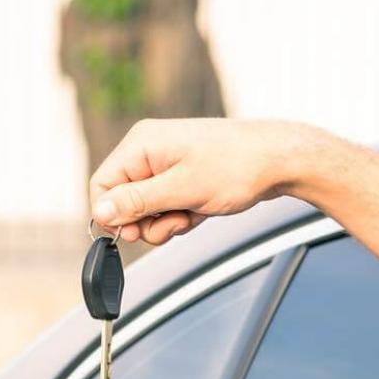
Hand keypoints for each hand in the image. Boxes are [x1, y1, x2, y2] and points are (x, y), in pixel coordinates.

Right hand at [88, 118, 322, 245]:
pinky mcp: (182, 175)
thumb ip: (137, 202)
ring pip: (146, 207)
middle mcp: (149, 150)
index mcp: (141, 144)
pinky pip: (166, 204)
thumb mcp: (181, 190)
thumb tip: (100, 212)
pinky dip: (180, 214)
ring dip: (166, 220)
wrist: (279, 160)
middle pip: (123, 200)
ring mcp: (166, 163)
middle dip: (146, 220)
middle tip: (175, 222)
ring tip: (193, 213)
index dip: (113, 215)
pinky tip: (201, 210)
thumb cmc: (236, 166)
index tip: (133, 233)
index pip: (102, 185)